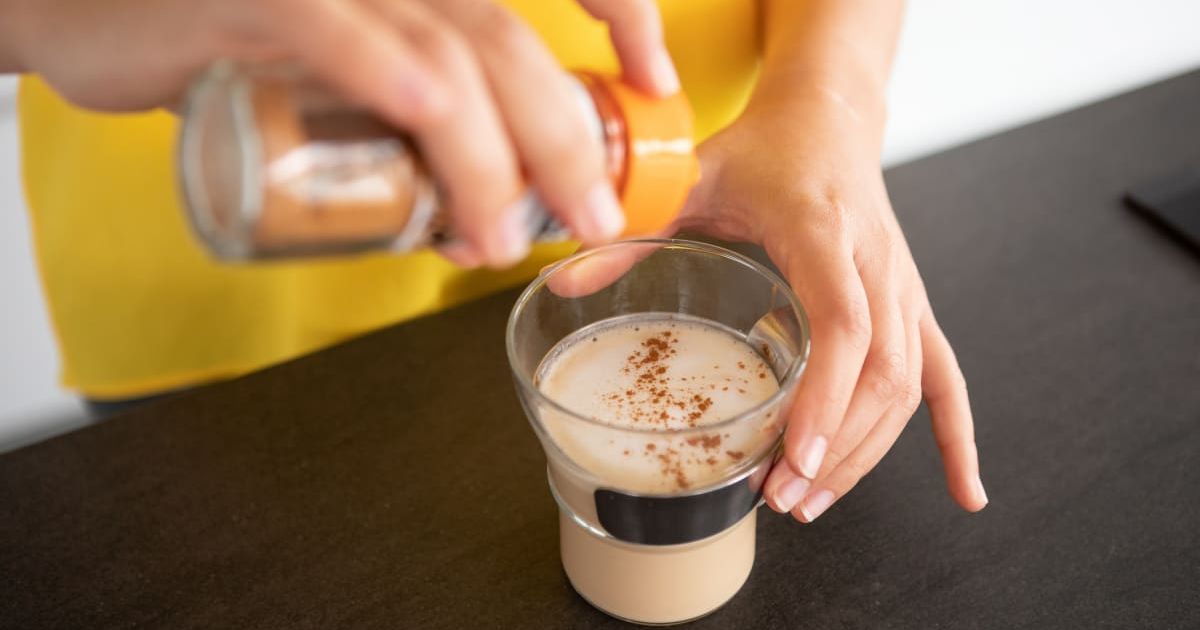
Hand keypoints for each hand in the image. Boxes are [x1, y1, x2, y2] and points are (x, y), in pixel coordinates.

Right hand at [2, 0, 679, 267]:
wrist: (88, 10)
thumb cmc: (222, 42)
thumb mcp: (340, 65)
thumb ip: (411, 105)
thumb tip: (486, 198)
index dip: (621, 9)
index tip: (654, 81)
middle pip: (509, 43)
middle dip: (567, 138)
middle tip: (593, 217)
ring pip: (450, 62)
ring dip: (496, 163)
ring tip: (505, 240)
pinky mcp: (263, 4)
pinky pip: (353, 49)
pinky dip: (410, 103)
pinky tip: (443, 158)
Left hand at [677, 88, 988, 521]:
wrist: (828, 121)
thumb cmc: (765, 150)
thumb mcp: (693, 176)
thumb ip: (636, 228)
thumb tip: (565, 281)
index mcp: (825, 233)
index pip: (843, 326)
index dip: (825, 398)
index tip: (797, 458)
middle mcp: (877, 266)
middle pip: (880, 372)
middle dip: (837, 447)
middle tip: (781, 498)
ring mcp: (902, 291)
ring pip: (907, 386)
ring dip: (868, 454)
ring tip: (811, 502)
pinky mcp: (910, 308)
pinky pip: (945, 379)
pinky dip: (955, 437)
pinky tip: (965, 491)